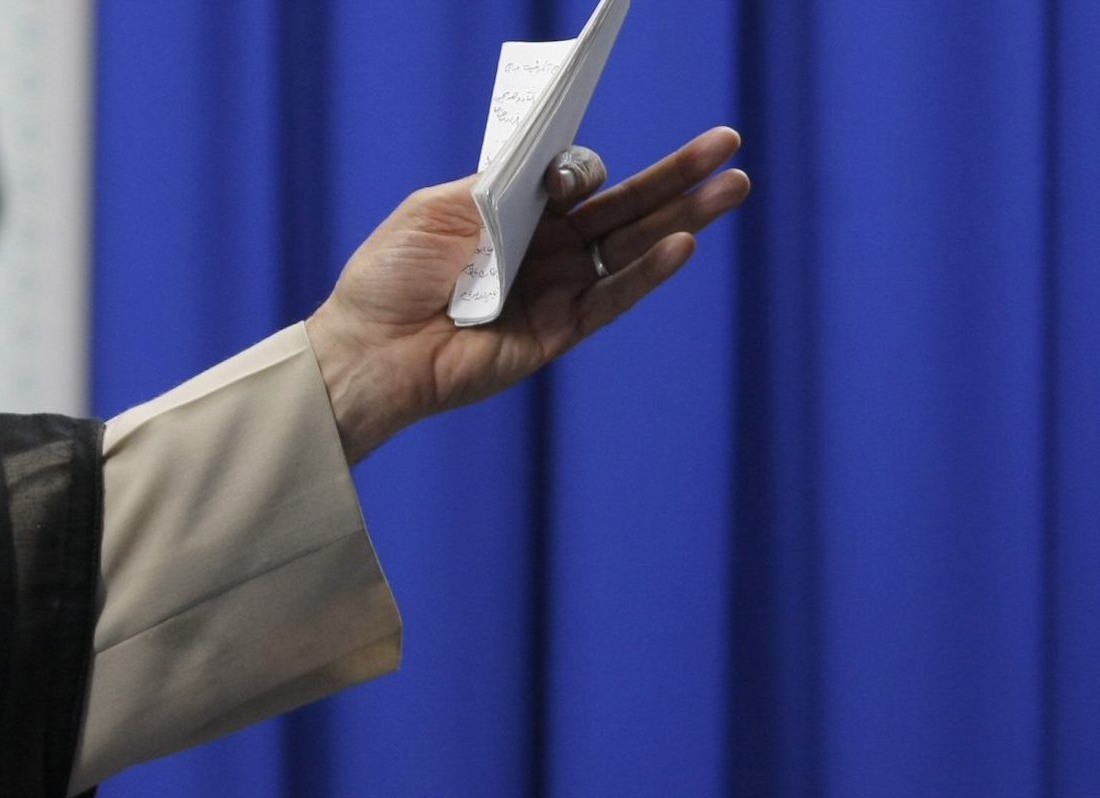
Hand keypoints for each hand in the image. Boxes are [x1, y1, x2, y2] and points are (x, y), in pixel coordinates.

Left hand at [305, 126, 750, 461]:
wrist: (366, 349)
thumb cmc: (387, 279)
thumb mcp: (435, 211)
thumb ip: (496, 187)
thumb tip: (552, 168)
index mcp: (514, 215)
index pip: (574, 180)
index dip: (580, 169)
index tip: (563, 177)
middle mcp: (542, 250)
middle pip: (621, 206)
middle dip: (676, 176)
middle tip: (728, 145)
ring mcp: (553, 290)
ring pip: (630, 247)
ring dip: (684, 216)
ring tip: (734, 186)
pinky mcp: (556, 332)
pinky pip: (610, 298)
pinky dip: (647, 273)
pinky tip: (684, 244)